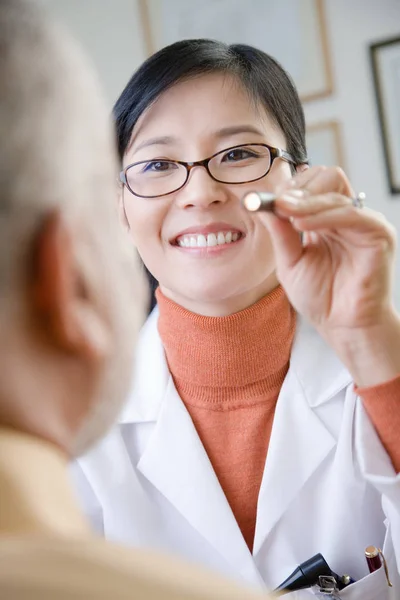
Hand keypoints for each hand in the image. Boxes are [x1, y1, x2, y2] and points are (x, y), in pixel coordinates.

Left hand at [258, 166, 399, 384]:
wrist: (342, 325)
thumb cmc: (319, 297)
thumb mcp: (289, 262)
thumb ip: (280, 233)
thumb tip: (261, 203)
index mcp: (324, 219)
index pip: (310, 185)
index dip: (289, 188)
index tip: (267, 200)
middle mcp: (345, 216)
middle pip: (325, 177)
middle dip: (298, 188)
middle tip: (277, 203)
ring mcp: (362, 222)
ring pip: (335, 191)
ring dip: (305, 201)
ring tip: (285, 212)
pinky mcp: (378, 234)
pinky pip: (351, 213)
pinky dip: (324, 215)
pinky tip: (302, 224)